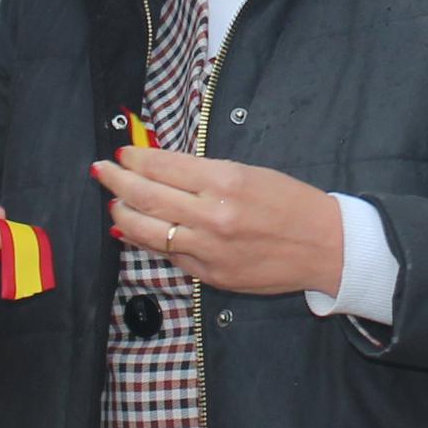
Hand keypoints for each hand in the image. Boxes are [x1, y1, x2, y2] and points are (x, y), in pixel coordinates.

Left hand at [94, 144, 344, 298]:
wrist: (326, 247)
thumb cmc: (291, 203)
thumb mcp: (250, 173)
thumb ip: (204, 173)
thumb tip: (160, 167)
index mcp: (226, 181)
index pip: (163, 166)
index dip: (136, 157)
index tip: (123, 152)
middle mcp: (213, 215)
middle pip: (146, 196)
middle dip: (116, 180)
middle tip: (101, 170)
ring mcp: (209, 249)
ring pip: (147, 231)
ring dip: (122, 214)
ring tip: (113, 202)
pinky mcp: (210, 275)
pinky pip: (168, 255)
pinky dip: (147, 242)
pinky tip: (135, 231)